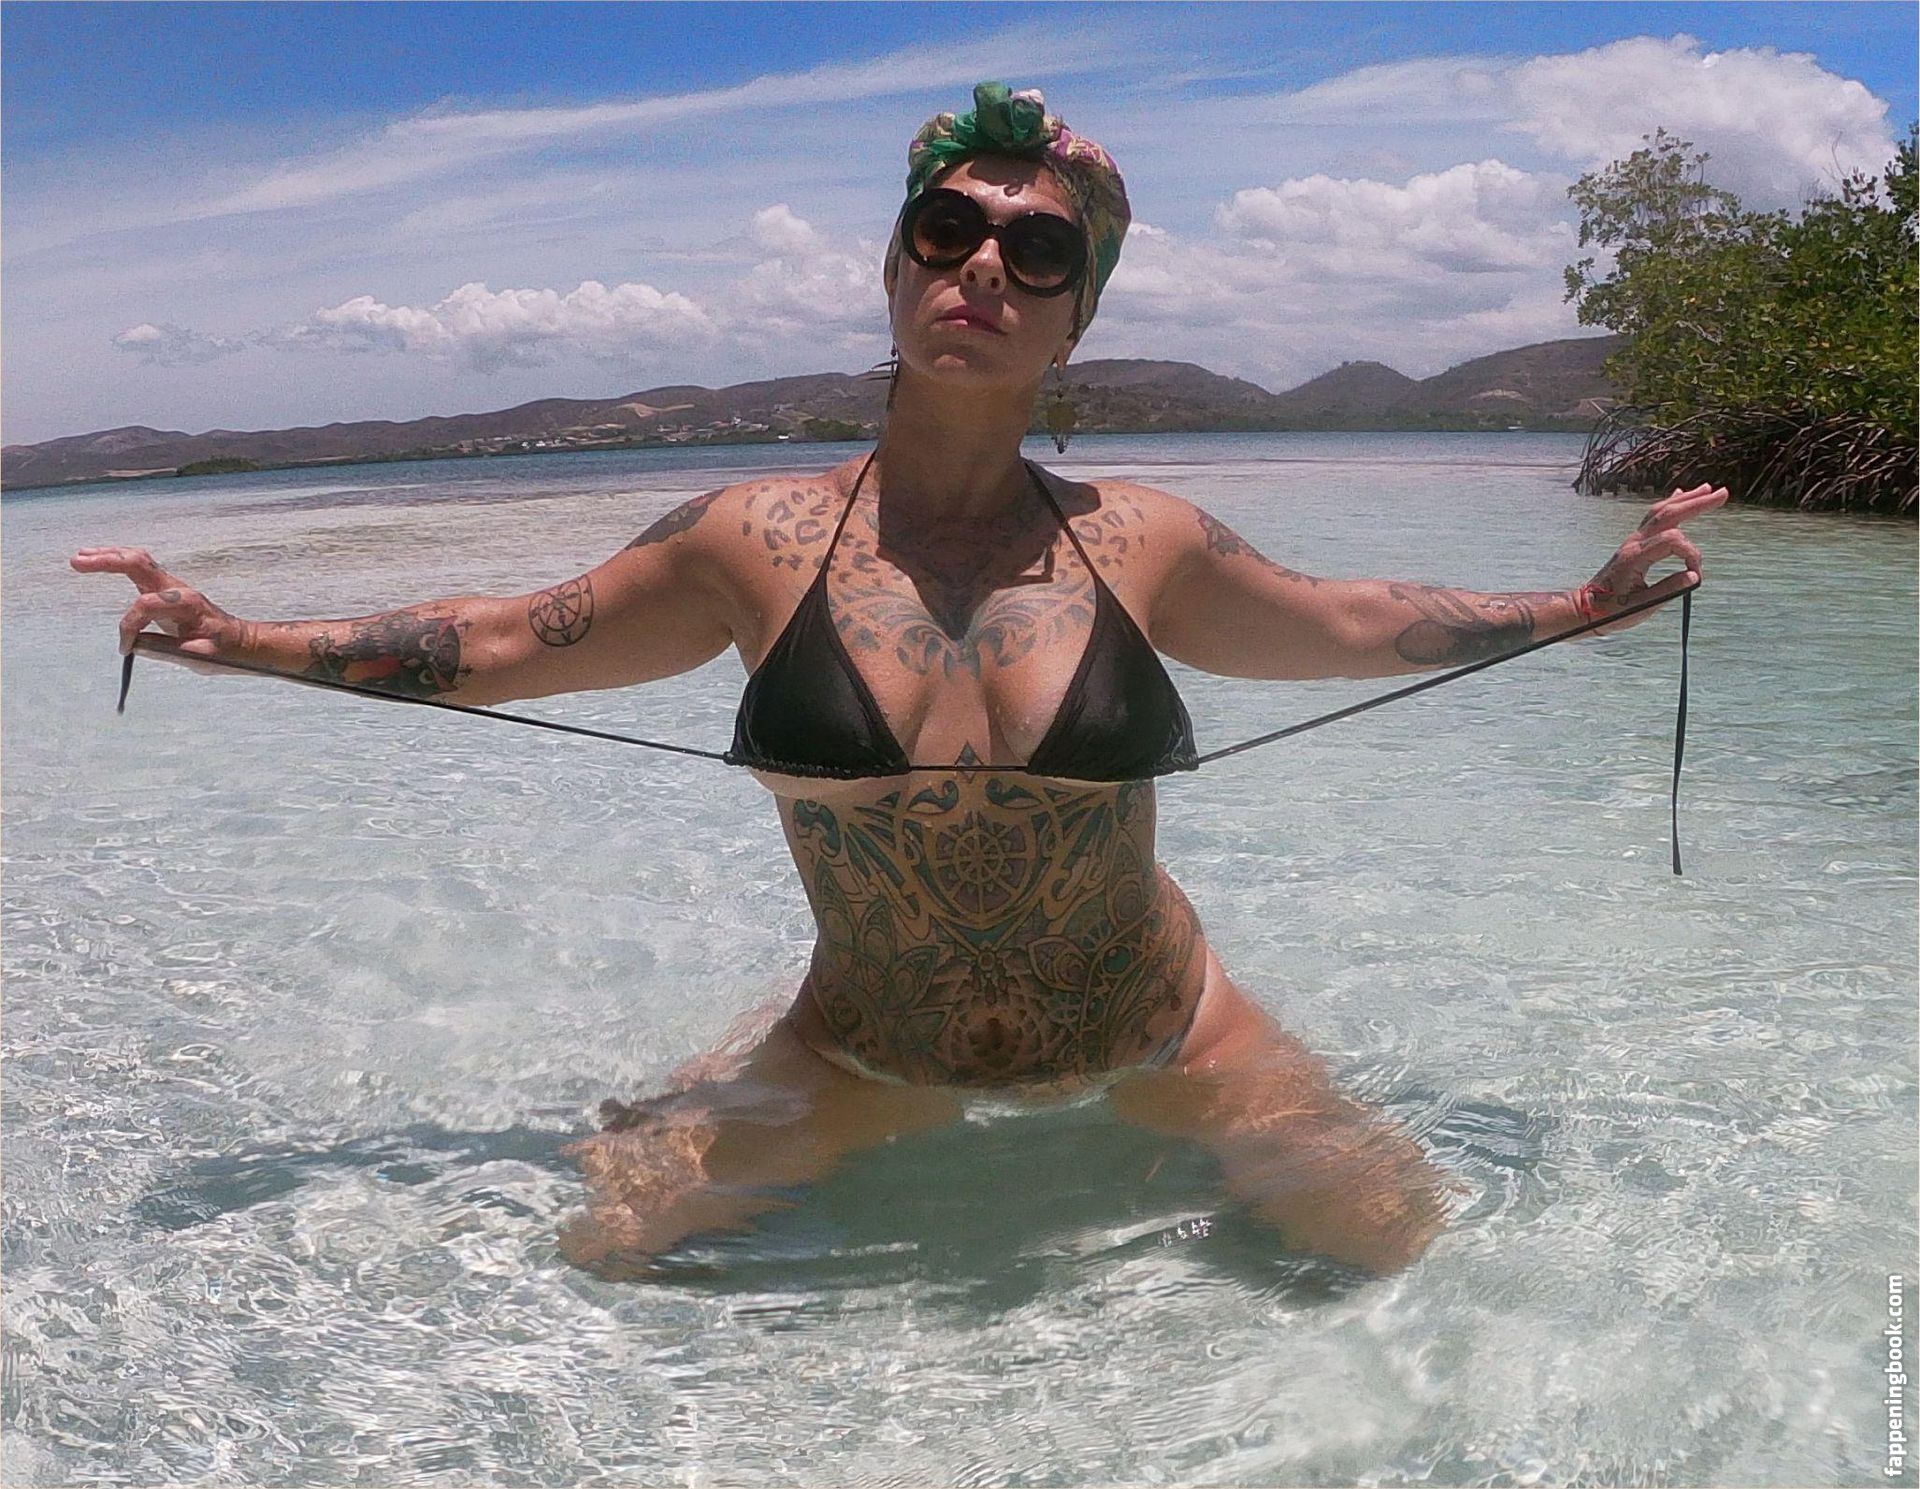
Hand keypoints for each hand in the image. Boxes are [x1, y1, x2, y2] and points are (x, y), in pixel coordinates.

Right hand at [69, 546, 246, 656]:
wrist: (241, 642)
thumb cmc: (224, 651)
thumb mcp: (200, 656)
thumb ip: (169, 650)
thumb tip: (135, 645)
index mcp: (187, 603)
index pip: (146, 605)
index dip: (130, 627)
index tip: (126, 649)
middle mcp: (178, 588)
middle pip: (140, 564)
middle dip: (108, 561)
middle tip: (76, 562)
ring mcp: (172, 585)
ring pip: (138, 561)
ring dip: (109, 556)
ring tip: (79, 557)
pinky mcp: (166, 589)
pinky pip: (140, 568)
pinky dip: (118, 562)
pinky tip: (100, 560)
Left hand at [1577, 483, 1726, 632]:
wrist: (1585, 609)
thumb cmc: (1610, 611)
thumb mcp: (1641, 607)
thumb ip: (1668, 590)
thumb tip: (1694, 576)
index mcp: (1635, 557)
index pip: (1672, 541)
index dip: (1691, 554)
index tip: (1694, 573)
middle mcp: (1633, 543)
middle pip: (1668, 515)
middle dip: (1696, 503)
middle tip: (1723, 493)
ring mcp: (1632, 540)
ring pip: (1660, 512)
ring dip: (1685, 500)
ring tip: (1706, 488)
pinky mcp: (1634, 543)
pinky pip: (1653, 518)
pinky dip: (1669, 505)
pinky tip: (1679, 495)